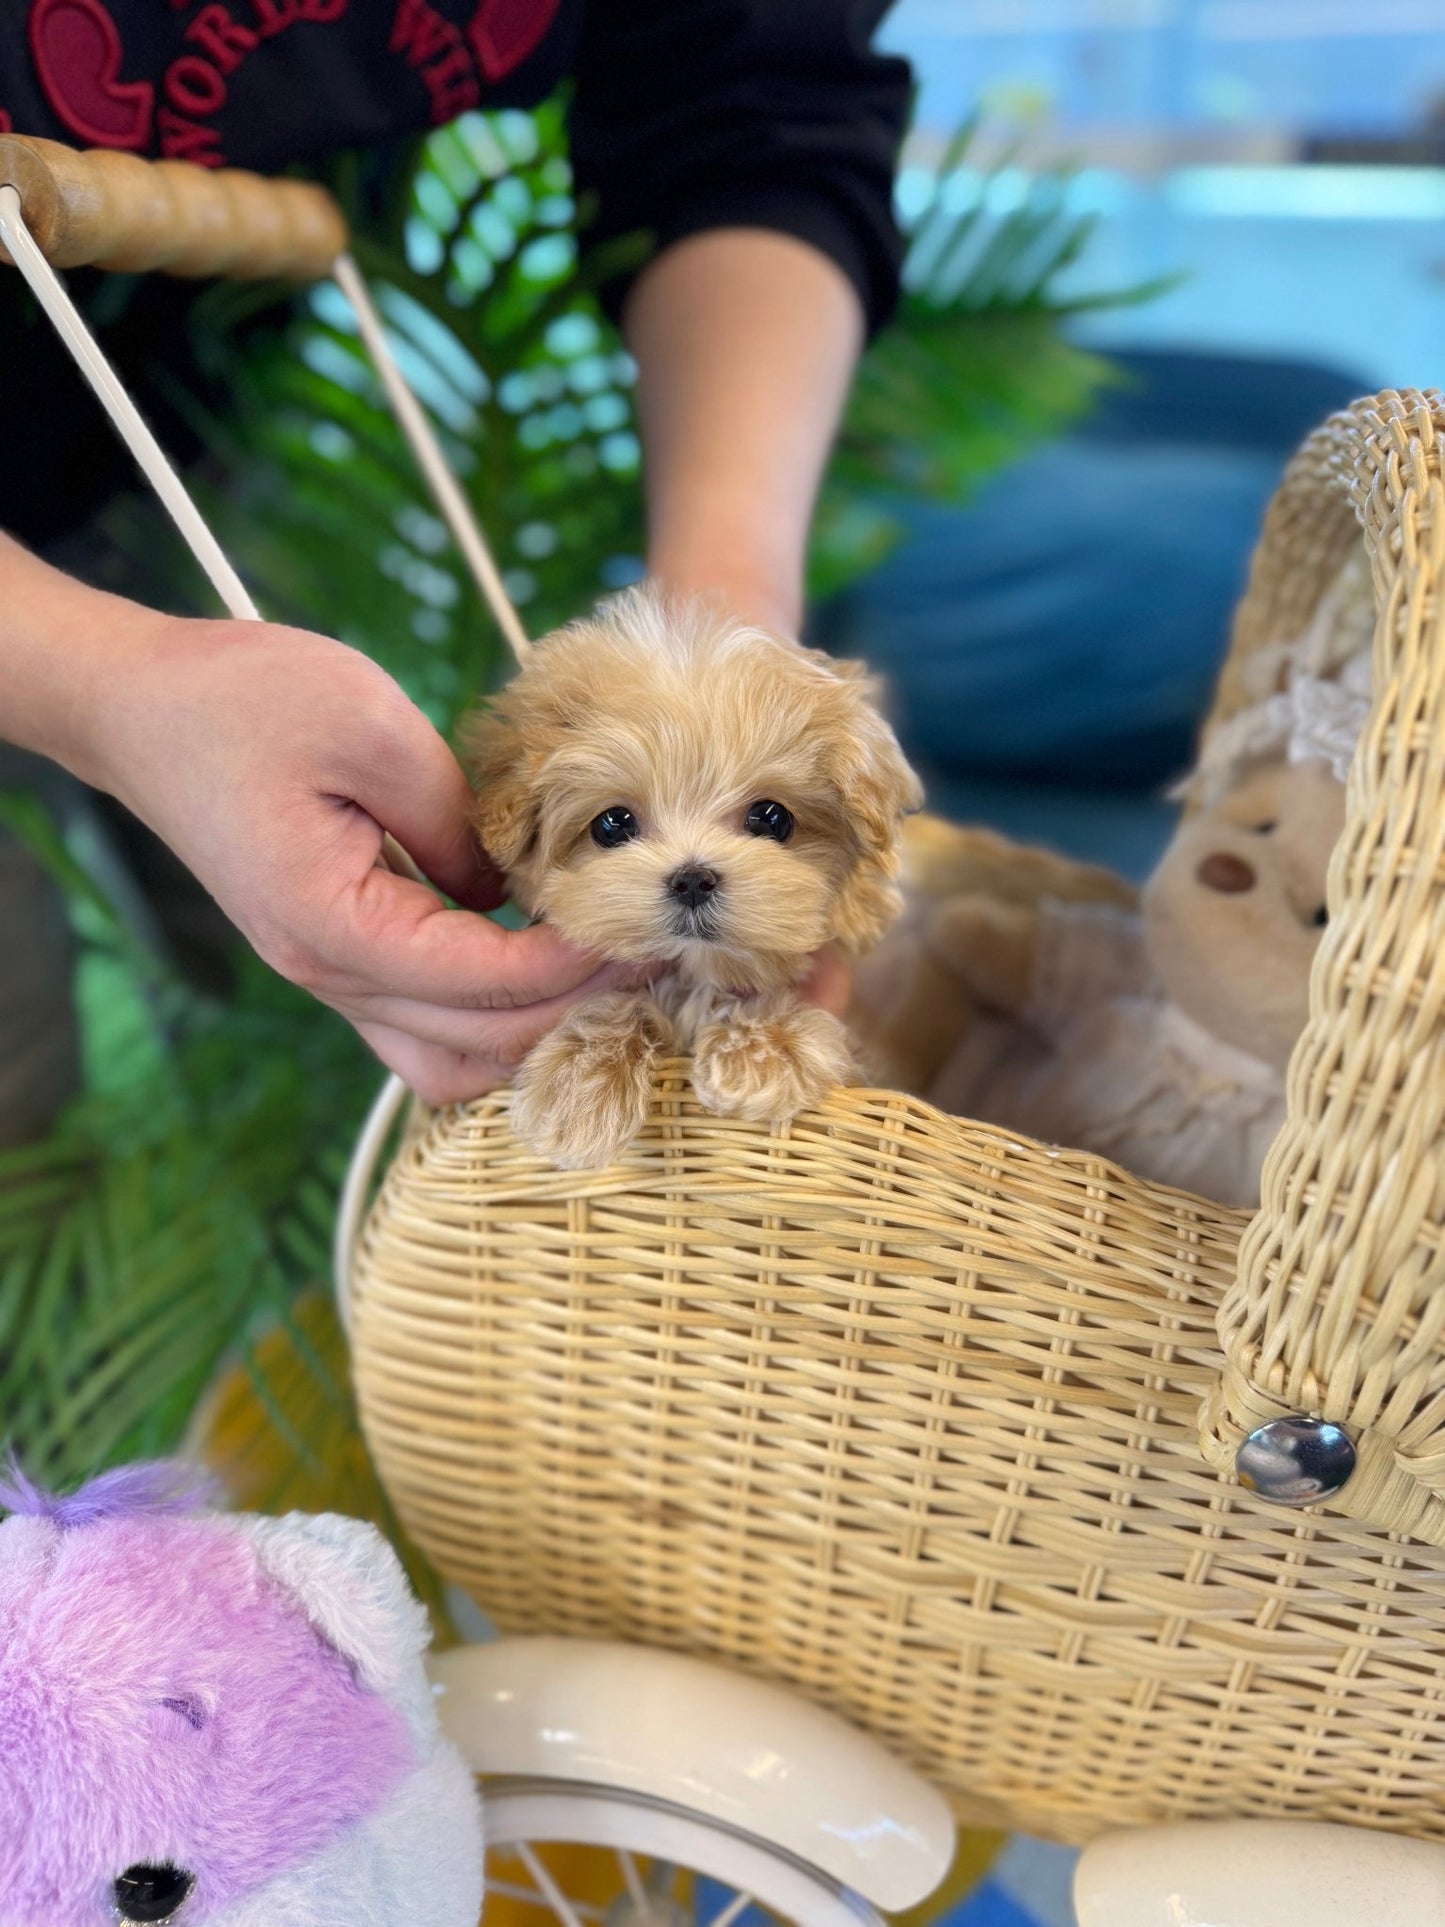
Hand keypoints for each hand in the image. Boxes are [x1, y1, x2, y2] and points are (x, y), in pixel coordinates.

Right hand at [78, 613, 641, 1103]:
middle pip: (477, 1044)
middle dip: (574, 1011)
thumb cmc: (244, 701)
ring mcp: (326, 977)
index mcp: (332, 924)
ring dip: (530, 1037)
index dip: (574, 965)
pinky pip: (424, 1028)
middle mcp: (326, 974)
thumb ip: (456, 820)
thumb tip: (515, 889)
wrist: (141, 711)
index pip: (484, 982)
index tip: (640, 928)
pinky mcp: (335, 959)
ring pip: (448, 1061)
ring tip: (604, 977)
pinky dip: (491, 1020)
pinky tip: (544, 968)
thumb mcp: (370, 726)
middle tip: (650, 959)